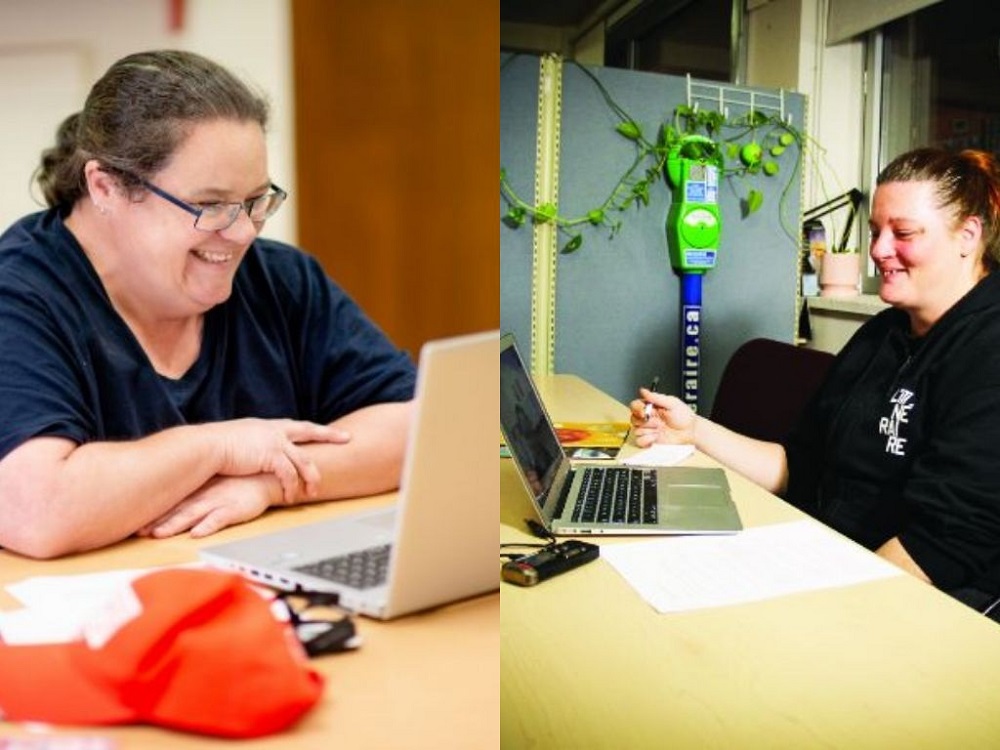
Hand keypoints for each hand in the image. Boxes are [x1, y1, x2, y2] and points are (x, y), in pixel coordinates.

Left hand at [137, 475, 277, 538]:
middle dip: (157, 521)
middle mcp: (205, 496)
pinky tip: (196, 533)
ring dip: (175, 525)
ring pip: (192, 515)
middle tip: (139, 531)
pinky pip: (218, 519)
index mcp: (199, 490)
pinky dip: (207, 526)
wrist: (266, 478)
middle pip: (177, 510)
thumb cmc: (239, 483)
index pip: (172, 502)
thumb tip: (173, 499)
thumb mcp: (214, 483)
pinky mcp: (234, 510)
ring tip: (159, 534)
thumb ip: (195, 491)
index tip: (134, 522)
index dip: (154, 512)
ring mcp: (218, 502)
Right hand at [209, 418, 349, 503]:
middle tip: (347, 437)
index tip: (331, 430)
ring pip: (303, 461)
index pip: (298, 426)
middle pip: (310, 432)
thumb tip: (256, 451)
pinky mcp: (270, 456)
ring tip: (312, 493)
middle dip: (330, 435)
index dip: (316, 428)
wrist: (206, 447)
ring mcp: (274, 442)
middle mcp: (275, 431)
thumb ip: (254, 444)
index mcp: (269, 426)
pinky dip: (291, 488)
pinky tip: (290, 498)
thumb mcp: (241, 440)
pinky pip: (289, 475)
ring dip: (310, 478)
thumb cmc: (216, 447)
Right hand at [629, 389, 696, 446]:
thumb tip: (643, 391)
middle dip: (644, 421)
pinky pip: (639, 441)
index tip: (643, 411)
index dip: (636, 408)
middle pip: (633, 418)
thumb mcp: (672, 403)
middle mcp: (648, 418)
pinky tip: (656, 436)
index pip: (635, 405)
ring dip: (648, 430)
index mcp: (651, 407)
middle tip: (656, 422)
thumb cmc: (684, 416)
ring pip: (636, 430)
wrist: (691, 431)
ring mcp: (649, 429)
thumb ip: (656, 397)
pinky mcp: (650, 440)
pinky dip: (647, 439)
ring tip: (659, 429)